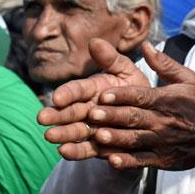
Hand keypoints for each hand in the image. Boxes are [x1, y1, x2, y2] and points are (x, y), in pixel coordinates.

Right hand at [37, 38, 150, 159]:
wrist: (152, 116)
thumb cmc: (136, 89)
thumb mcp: (127, 71)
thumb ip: (111, 59)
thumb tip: (95, 41)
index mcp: (93, 89)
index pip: (77, 90)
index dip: (67, 93)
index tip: (57, 97)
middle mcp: (89, 109)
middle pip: (71, 112)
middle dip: (57, 115)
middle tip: (42, 118)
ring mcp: (93, 128)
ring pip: (75, 131)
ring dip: (62, 134)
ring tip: (50, 137)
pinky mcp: (100, 147)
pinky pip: (86, 149)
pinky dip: (75, 151)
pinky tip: (64, 152)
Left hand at [86, 43, 194, 172]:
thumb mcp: (187, 79)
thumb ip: (164, 63)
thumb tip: (146, 45)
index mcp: (167, 100)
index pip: (142, 96)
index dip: (122, 95)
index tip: (103, 94)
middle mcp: (163, 121)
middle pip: (135, 118)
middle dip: (113, 116)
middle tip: (92, 114)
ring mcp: (162, 142)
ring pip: (135, 140)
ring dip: (116, 138)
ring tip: (97, 136)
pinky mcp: (161, 159)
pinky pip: (141, 160)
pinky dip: (126, 162)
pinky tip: (111, 161)